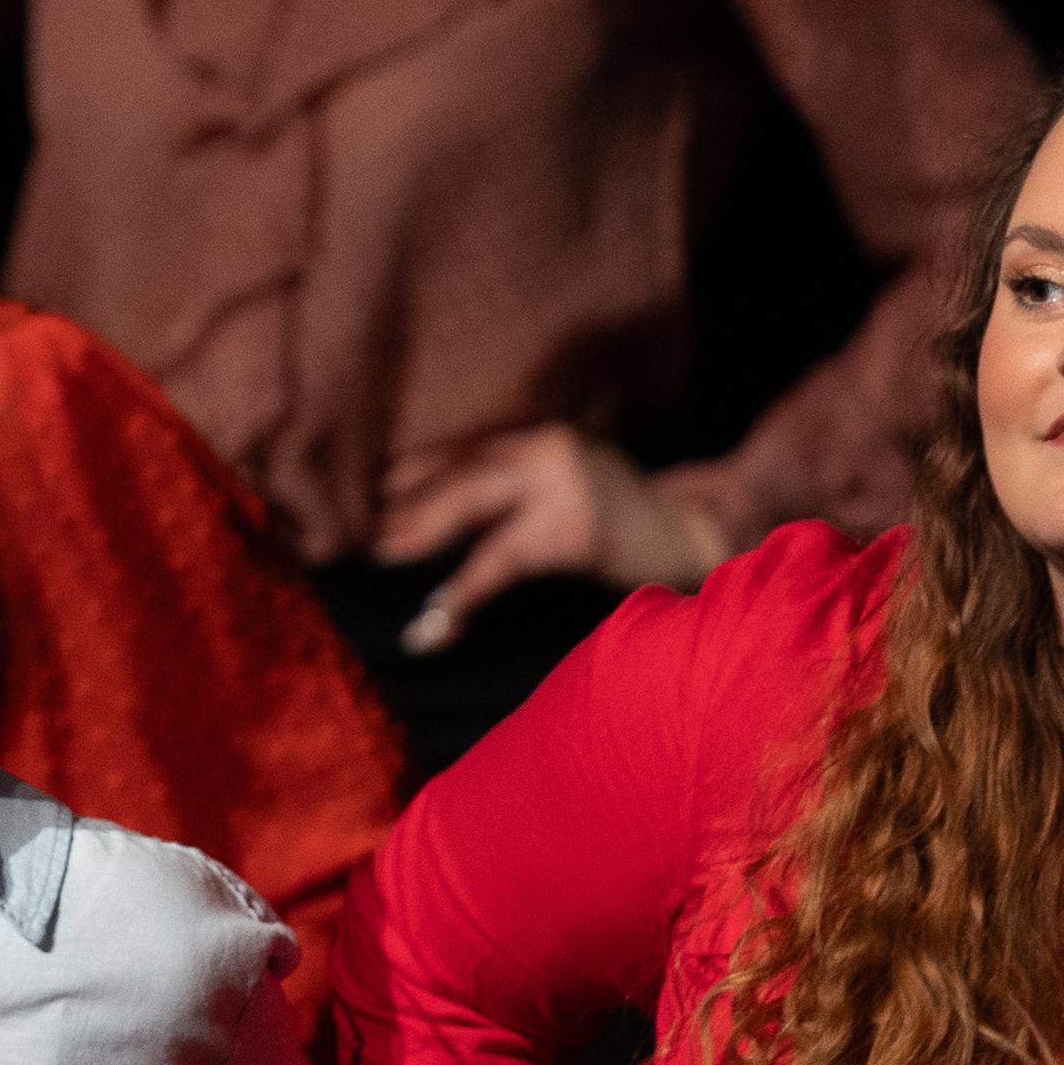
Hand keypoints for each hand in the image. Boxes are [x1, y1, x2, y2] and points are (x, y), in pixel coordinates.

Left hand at [373, 425, 728, 652]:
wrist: (699, 535)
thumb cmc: (626, 524)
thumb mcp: (570, 488)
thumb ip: (515, 492)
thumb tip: (435, 520)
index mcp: (540, 439)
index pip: (461, 448)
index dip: (410, 471)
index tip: (364, 494)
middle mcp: (547, 450)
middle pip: (460, 469)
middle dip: (408, 499)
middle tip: (364, 528)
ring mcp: (562, 486)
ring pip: (474, 503)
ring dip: (424, 529)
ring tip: (384, 554)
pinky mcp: (573, 530)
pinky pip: (501, 562)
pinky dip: (463, 593)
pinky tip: (437, 625)